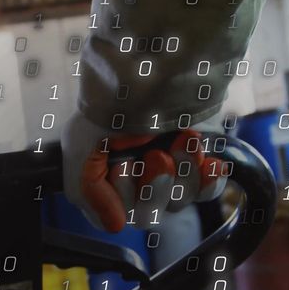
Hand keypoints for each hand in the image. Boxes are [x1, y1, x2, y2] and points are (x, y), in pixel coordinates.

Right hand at [62, 112, 227, 232]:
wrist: (162, 64)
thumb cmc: (115, 97)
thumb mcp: (80, 141)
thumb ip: (84, 188)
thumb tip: (113, 225)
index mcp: (101, 176)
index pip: (113, 215)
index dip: (121, 196)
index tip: (124, 164)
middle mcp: (133, 178)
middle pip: (147, 215)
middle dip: (154, 188)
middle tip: (158, 157)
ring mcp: (166, 173)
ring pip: (176, 203)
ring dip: (182, 174)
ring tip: (184, 139)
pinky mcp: (194, 165)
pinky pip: (205, 191)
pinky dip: (208, 180)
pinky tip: (208, 163)